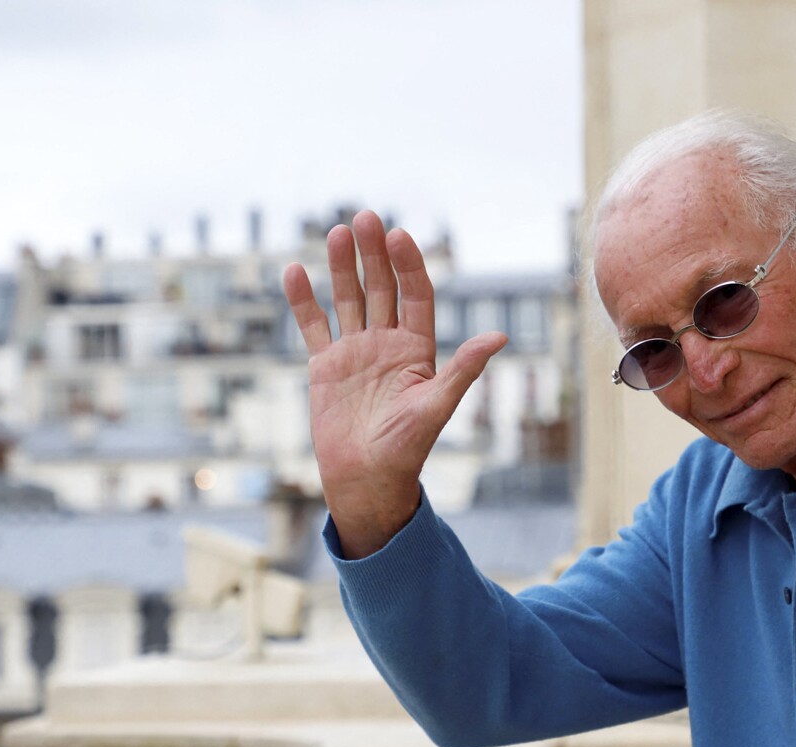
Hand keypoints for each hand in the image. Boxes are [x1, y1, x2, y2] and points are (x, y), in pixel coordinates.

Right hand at [283, 210, 506, 557]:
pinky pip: (313, 326)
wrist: (366, 480)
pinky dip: (303, 301)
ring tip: (336, 232)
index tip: (398, 236)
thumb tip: (501, 337)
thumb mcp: (436, 406)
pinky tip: (294, 272)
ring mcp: (355, 351)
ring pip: (349, 299)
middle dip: (373, 253)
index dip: (408, 265)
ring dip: (342, 267)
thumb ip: (463, 369)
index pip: (415, 295)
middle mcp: (387, 343)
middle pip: (382, 287)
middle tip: (365, 218)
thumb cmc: (407, 449)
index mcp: (418, 349)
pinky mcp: (325, 366)